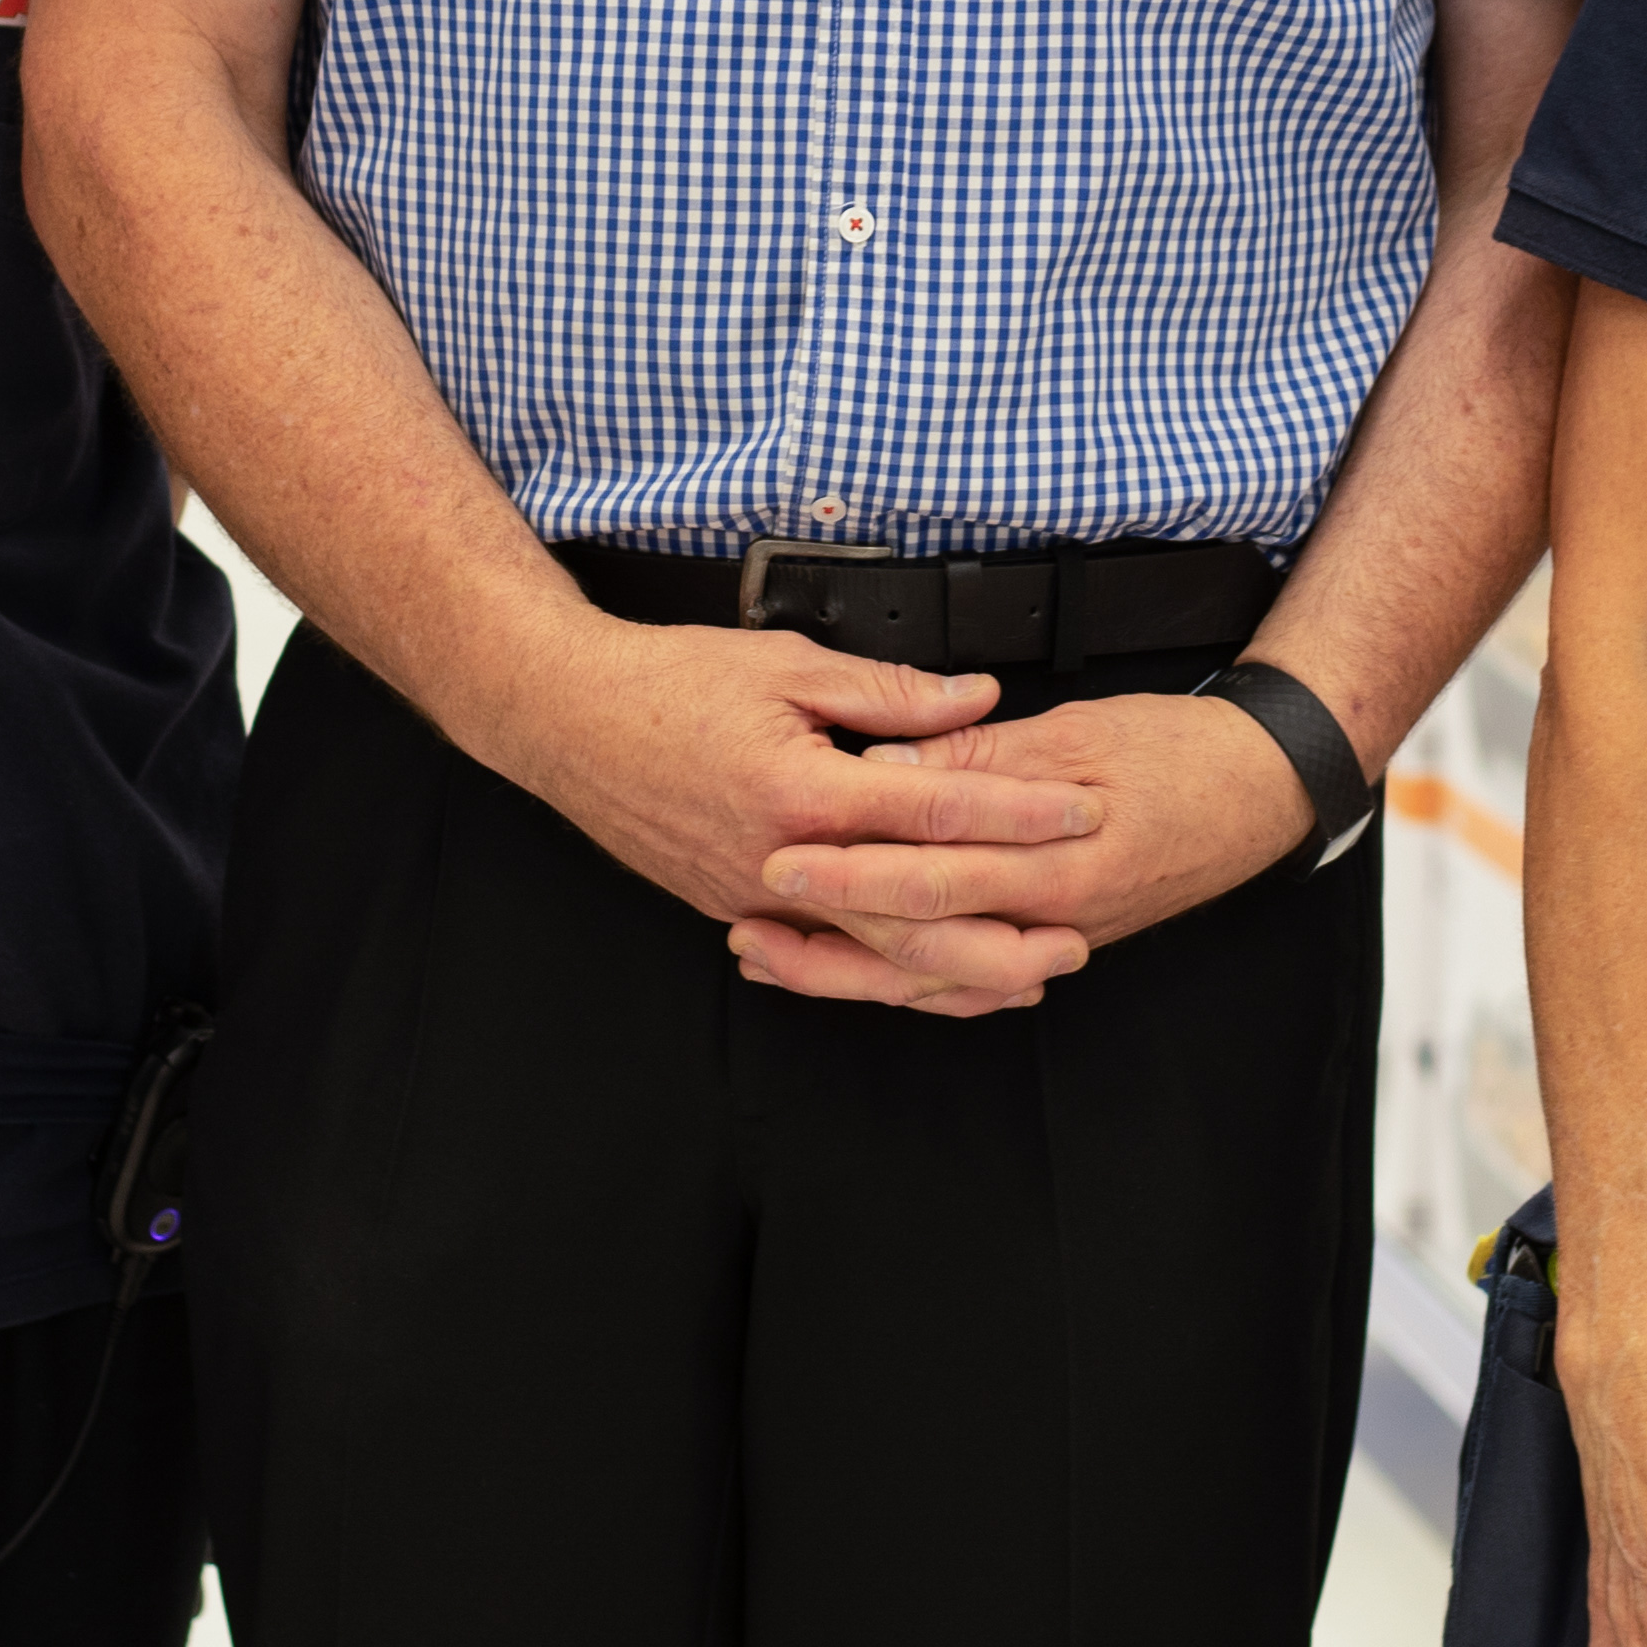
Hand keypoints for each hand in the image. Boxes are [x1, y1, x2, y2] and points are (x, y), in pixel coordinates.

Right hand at [479, 619, 1100, 1016]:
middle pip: (914, 917)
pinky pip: (823, 959)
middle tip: (1077, 934)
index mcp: (802, 788)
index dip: (1018, 812)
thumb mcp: (785, 664)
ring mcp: (754, 896)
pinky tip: (928, 981)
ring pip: (871, 958)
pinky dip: (883, 976)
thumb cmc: (668, 682)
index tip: (1080, 811)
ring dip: (954, 975)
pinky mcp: (734, 909)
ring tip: (1025, 976)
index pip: (937, 810)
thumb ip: (888, 692)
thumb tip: (976, 700)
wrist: (566, 718)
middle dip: (1004, 931)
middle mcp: (781, 859)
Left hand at [752, 685, 1328, 972]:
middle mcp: (1052, 917)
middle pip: (918, 944)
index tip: (781, 857)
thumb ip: (981, 755)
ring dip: (850, 974)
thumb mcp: (1077, 734)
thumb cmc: (1179, 753)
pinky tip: (853, 975)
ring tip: (771, 957)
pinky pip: (970, 985)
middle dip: (827, 938)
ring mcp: (1056, 938)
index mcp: (1055, 861)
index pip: (931, 874)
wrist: (1262, 792)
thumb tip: (894, 759)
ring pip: (935, 979)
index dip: (849, 871)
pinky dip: (906, 985)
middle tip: (750, 919)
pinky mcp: (1056, 940)